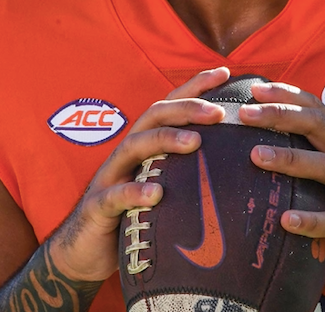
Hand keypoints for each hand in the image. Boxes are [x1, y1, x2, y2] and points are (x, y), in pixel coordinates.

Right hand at [47, 67, 228, 281]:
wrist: (86, 251)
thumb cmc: (133, 215)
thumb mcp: (164, 187)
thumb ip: (189, 172)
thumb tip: (237, 163)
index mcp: (145, 144)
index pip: (170, 106)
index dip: (195, 86)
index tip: (225, 72)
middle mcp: (127, 153)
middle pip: (154, 116)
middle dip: (186, 108)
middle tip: (219, 112)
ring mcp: (110, 177)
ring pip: (134, 146)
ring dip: (165, 139)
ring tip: (195, 142)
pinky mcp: (97, 206)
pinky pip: (115, 196)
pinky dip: (134, 192)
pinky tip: (156, 194)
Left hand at [239, 82, 324, 292]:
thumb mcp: (321, 178)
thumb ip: (298, 156)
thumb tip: (247, 140)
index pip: (316, 110)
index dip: (288, 95)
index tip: (255, 89)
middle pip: (319, 127)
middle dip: (282, 115)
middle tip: (245, 114)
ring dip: (290, 159)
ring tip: (255, 155)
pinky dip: (310, 220)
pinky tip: (286, 220)